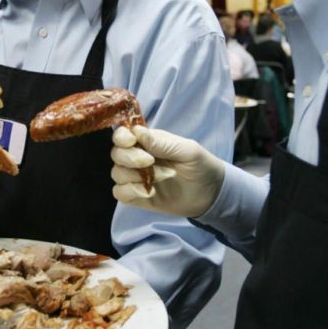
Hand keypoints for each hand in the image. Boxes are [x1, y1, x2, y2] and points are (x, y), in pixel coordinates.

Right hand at [110, 125, 224, 217]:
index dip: (122, 137)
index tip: (132, 142)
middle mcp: (138, 157)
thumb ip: (163, 143)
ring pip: (116, 173)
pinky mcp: (137, 196)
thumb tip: (137, 132)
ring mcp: (136, 177)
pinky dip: (130, 192)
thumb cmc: (202, 166)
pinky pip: (119, 193)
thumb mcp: (188, 151)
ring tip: (161, 179)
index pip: (123, 135)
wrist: (211, 194)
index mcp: (148, 141)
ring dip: (135, 177)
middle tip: (151, 162)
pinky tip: (149, 193)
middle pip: (116, 154)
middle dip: (130, 158)